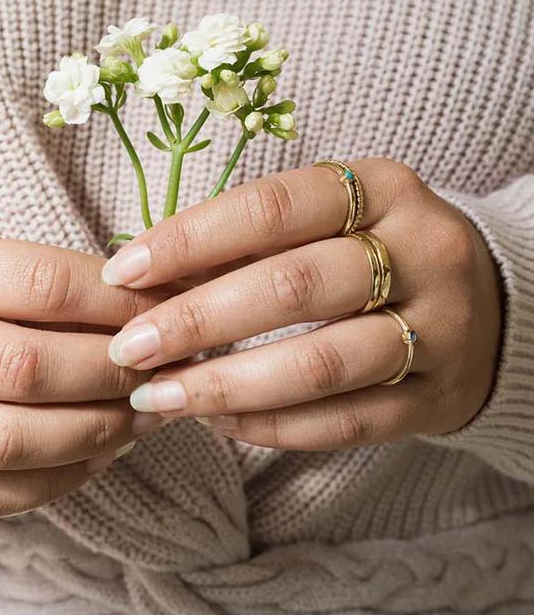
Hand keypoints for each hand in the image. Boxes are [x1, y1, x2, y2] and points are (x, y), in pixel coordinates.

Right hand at [0, 230, 168, 519]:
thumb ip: (52, 286)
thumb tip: (162, 302)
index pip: (37, 283)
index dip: (115, 304)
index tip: (166, 313)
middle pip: (23, 366)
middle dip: (110, 374)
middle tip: (162, 373)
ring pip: (5, 440)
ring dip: (92, 433)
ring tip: (142, 418)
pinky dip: (54, 482)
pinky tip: (98, 458)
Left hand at [100, 158, 503, 449]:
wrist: (490, 303)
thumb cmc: (380, 249)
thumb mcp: (335, 217)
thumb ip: (255, 238)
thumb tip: (148, 273)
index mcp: (385, 188)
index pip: (275, 206)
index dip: (192, 238)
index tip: (124, 270)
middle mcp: (422, 250)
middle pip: (295, 286)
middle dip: (197, 319)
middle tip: (129, 347)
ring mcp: (440, 328)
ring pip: (322, 363)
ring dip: (226, 384)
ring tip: (158, 396)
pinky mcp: (439, 397)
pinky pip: (346, 421)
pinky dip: (273, 426)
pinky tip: (219, 423)